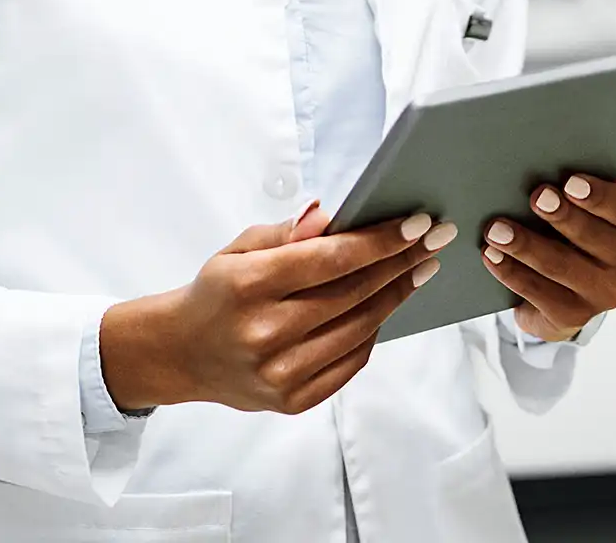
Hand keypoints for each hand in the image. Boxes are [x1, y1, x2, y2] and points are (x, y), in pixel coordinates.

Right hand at [99, 204, 457, 414]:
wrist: (182, 353)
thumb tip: (334, 215)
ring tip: (417, 271)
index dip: (381, 240)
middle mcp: (264, 332)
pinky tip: (384, 307)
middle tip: (433, 240)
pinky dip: (373, 331)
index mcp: (247, 286)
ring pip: (360, 328)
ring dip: (396, 296)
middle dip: (401, 263)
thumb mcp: (239, 249)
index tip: (418, 223)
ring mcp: (279, 372)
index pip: (331, 259)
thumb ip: (289, 232)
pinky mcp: (291, 400)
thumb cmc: (217, 293)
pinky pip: (352, 362)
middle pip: (353, 293)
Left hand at [483, 168, 615, 341]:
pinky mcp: (573, 316)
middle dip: (562, 216)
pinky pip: (538, 292)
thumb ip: (596, 179)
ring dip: (526, 245)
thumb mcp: (586, 204)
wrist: (565, 291)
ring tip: (496, 230)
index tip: (570, 182)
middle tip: (536, 197)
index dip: (598, 195)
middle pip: (592, 236)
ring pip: (561, 266)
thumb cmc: (573, 232)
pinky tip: (492, 256)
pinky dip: (511, 272)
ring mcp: (603, 293)